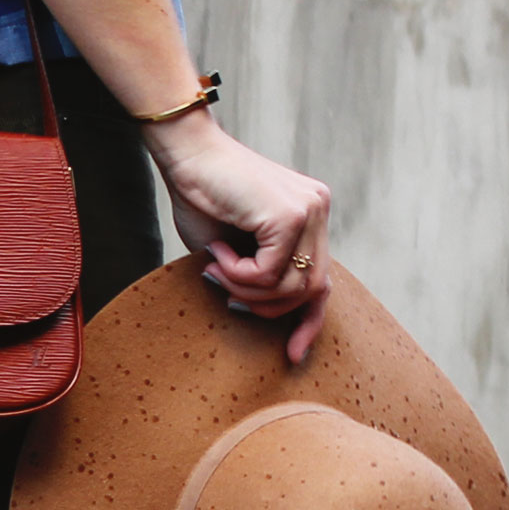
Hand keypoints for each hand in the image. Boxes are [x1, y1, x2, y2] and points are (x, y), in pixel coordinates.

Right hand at [144, 107, 331, 364]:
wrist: (186, 154)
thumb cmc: (200, 197)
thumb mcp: (235, 249)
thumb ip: (259, 275)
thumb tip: (267, 313)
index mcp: (310, 217)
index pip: (322, 281)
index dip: (310, 323)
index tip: (293, 355)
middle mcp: (318, 211)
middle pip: (311, 290)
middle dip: (267, 308)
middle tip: (227, 295)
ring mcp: (310, 210)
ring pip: (291, 287)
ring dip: (246, 291)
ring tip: (216, 269)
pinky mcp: (291, 215)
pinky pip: (271, 274)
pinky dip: (238, 275)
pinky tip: (217, 252)